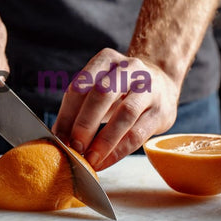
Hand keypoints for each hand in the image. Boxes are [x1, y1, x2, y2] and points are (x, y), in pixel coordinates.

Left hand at [52, 48, 179, 169]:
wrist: (162, 84)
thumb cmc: (121, 90)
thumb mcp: (99, 88)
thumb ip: (79, 107)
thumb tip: (58, 136)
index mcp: (106, 59)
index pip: (81, 85)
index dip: (67, 114)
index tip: (58, 137)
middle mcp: (130, 68)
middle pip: (103, 94)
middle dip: (85, 123)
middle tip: (74, 146)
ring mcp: (149, 88)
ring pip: (125, 114)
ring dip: (104, 140)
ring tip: (90, 158)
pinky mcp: (162, 111)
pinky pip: (138, 133)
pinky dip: (119, 151)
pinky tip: (105, 161)